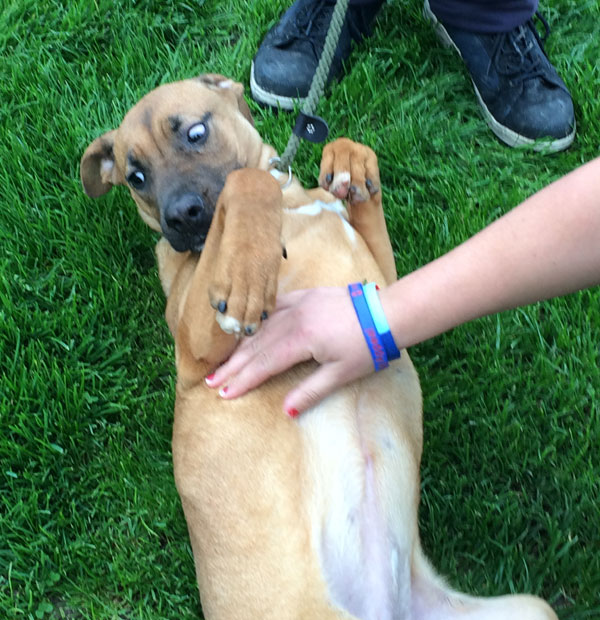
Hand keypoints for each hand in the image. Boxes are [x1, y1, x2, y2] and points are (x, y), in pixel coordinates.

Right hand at [206, 287, 374, 415]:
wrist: (388, 314)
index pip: (265, 364)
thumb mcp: (340, 375)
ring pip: (262, 326)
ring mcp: (300, 304)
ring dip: (242, 345)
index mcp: (302, 340)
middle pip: (257, 346)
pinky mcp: (307, 295)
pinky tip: (249, 328)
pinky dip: (260, 320)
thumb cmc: (368, 347)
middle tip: (212, 380)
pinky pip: (275, 307)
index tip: (223, 393)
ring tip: (223, 360)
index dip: (243, 380)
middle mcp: (295, 319)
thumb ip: (310, 391)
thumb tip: (286, 411)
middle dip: (234, 365)